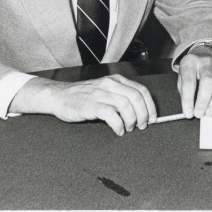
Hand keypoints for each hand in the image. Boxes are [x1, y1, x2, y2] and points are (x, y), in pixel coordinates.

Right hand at [10, 75, 155, 135]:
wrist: (58, 96)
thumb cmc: (83, 97)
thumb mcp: (104, 91)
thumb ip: (120, 97)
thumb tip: (140, 112)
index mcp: (116, 80)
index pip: (141, 90)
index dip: (150, 105)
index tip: (153, 118)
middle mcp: (110, 84)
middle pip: (136, 97)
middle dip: (143, 114)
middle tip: (142, 126)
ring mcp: (100, 93)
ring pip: (126, 104)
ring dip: (132, 120)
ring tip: (129, 128)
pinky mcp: (90, 105)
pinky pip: (111, 114)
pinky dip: (118, 124)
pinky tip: (118, 130)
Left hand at [177, 47, 211, 118]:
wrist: (202, 57)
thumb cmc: (190, 73)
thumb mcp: (181, 80)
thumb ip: (185, 94)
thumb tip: (192, 110)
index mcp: (189, 63)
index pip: (189, 82)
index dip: (188, 99)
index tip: (188, 113)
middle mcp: (205, 62)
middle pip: (208, 81)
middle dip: (204, 101)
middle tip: (200, 114)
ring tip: (210, 112)